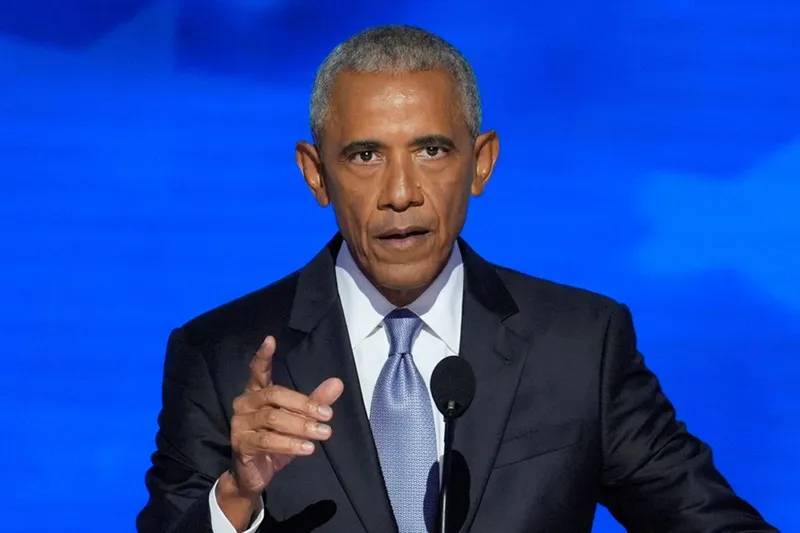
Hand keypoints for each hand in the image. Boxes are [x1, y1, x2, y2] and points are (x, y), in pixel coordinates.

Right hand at [217, 336, 343, 526]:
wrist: (253, 475)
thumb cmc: (276, 442)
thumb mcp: (298, 421)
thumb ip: (315, 402)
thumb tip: (338, 383)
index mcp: (256, 393)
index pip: (257, 371)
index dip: (263, 357)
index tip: (270, 340)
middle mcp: (244, 404)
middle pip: (275, 395)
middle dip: (304, 404)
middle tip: (328, 415)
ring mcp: (240, 424)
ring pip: (274, 419)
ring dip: (302, 426)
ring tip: (324, 433)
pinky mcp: (241, 444)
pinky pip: (267, 440)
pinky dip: (290, 444)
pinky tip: (308, 448)